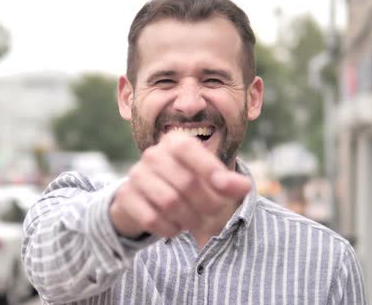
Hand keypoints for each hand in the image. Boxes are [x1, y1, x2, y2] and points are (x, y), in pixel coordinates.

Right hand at [109, 131, 250, 238]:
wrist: (145, 197)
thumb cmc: (185, 182)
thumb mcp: (208, 178)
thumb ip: (227, 182)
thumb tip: (245, 187)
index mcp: (174, 142)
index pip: (188, 150)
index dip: (210, 169)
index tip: (231, 189)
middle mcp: (152, 155)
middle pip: (185, 182)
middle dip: (206, 203)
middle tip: (214, 214)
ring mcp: (136, 175)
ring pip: (169, 202)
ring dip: (189, 218)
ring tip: (195, 220)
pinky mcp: (126, 197)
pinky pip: (152, 218)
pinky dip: (170, 228)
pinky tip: (176, 227)